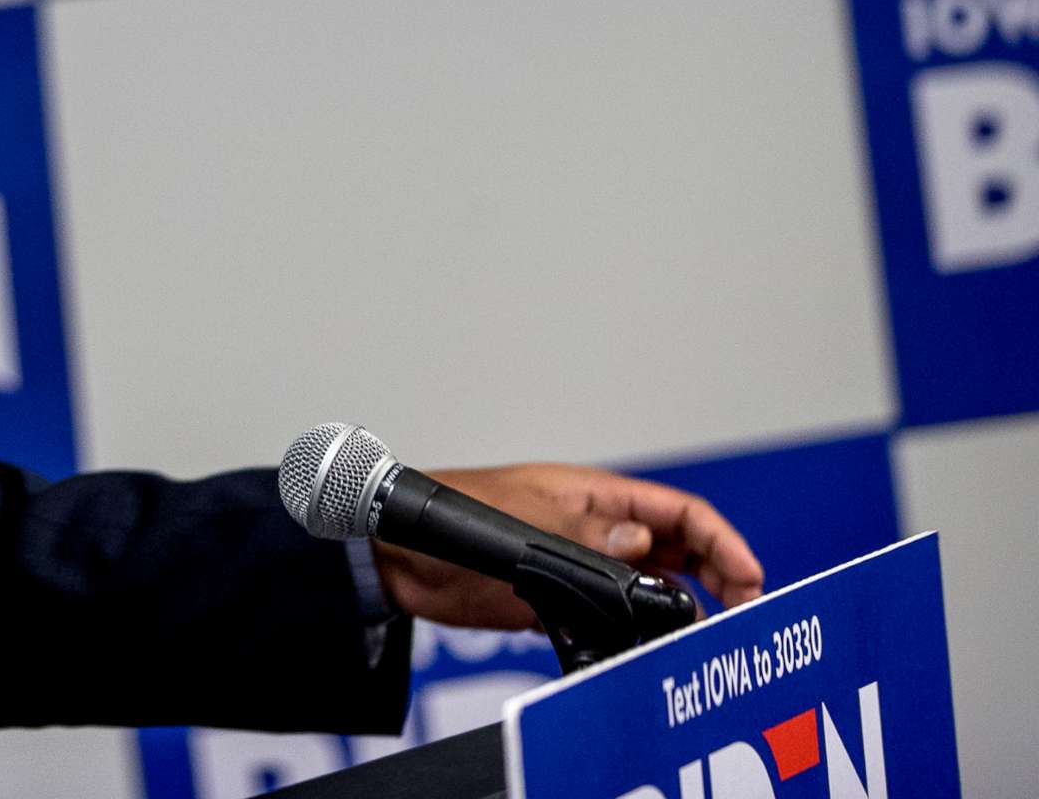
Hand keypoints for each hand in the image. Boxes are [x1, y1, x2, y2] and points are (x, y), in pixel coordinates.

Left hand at [371, 462, 764, 627]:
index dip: (722, 541)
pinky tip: (649, 652)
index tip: (750, 578)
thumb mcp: (522, 518)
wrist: (399, 554)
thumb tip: (638, 546)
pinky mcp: (560, 600)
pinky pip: (614, 616)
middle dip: (719, 577)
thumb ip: (582, 535)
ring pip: (651, 585)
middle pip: (679, 551)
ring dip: (680, 607)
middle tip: (741, 615)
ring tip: (702, 639)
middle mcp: (597, 530)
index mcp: (596, 496)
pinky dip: (637, 632)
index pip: (679, 513)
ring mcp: (581, 566)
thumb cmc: (454, 517)